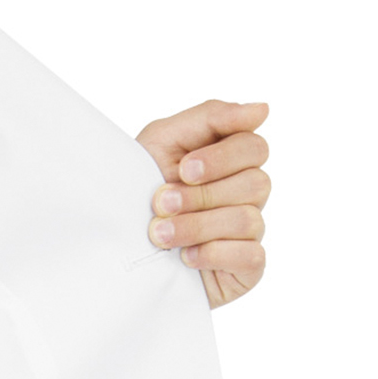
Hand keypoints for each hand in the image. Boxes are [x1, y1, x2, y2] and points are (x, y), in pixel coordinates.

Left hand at [135, 99, 270, 308]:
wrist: (114, 247)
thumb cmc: (139, 189)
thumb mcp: (163, 141)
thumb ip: (211, 117)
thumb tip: (262, 110)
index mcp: (231, 161)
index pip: (254, 147)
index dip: (222, 158)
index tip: (185, 169)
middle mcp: (245, 195)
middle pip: (255, 183)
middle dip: (202, 195)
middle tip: (161, 204)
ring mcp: (248, 232)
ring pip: (247, 220)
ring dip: (197, 226)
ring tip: (160, 234)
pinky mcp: (246, 268)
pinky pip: (250, 256)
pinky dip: (213, 254)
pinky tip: (185, 257)